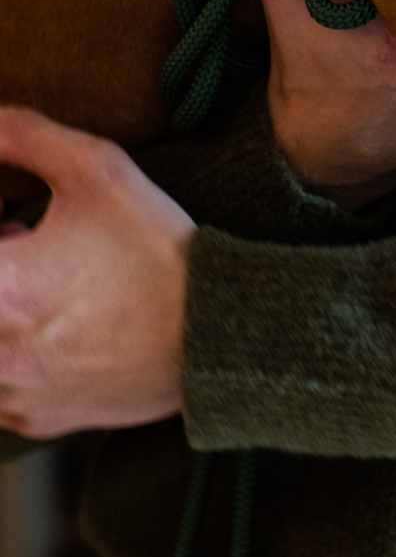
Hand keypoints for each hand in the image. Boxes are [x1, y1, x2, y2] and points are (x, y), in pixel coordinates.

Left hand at [0, 107, 193, 437]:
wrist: (214, 331)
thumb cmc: (156, 251)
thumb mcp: (98, 170)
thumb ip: (27, 137)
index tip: (7, 207)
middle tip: (19, 235)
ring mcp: (11, 392)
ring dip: (2, 303)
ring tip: (41, 279)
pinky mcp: (34, 419)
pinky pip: (0, 384)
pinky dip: (13, 349)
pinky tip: (57, 320)